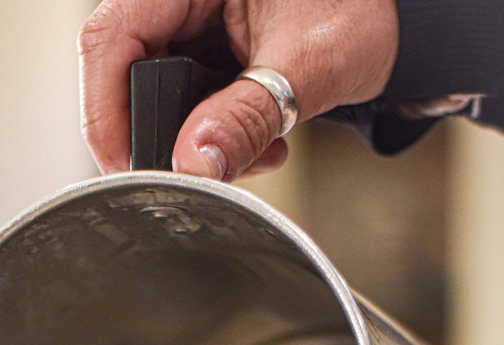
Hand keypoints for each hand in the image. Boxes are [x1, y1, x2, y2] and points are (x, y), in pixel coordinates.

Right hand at [79, 0, 399, 179]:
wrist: (397, 17)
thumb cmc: (361, 10)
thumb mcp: (306, 67)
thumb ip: (245, 117)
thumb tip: (192, 166)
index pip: (108, 40)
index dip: (106, 113)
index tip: (133, 169)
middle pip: (120, 71)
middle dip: (160, 134)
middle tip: (203, 170)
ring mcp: (189, 18)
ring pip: (151, 92)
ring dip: (195, 139)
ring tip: (254, 149)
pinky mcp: (204, 45)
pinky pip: (185, 98)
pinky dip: (215, 131)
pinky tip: (261, 135)